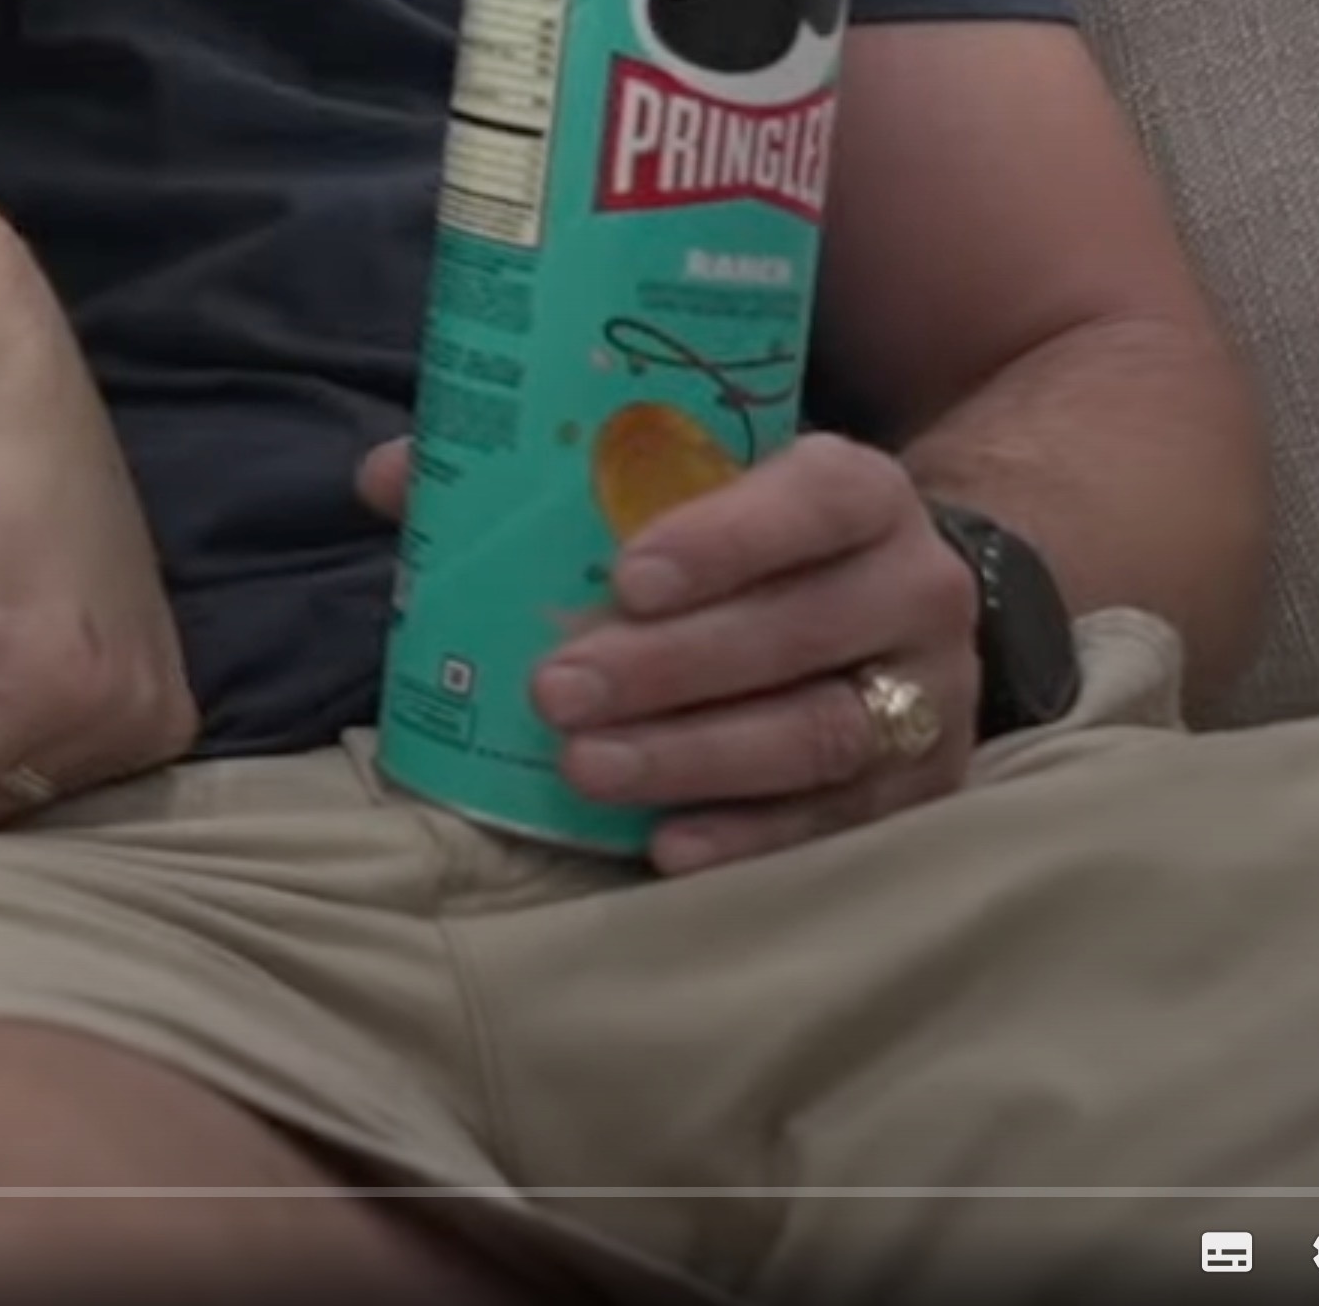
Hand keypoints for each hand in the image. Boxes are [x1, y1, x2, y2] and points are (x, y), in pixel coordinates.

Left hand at [355, 431, 980, 872]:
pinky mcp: (922, 786)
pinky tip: (663, 844)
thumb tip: (389, 479)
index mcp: (856, 490)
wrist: (884, 602)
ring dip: (695, 755)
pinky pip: (838, 821)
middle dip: (673, 666)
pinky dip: (749, 835)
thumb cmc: (742, 538)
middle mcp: (914, 585)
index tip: (626, 577)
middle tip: (557, 688)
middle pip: (803, 629)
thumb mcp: (675, 486)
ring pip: (819, 731)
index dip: (725, 539)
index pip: (811, 501)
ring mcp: (930, 693)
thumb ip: (541, 474)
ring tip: (584, 766)